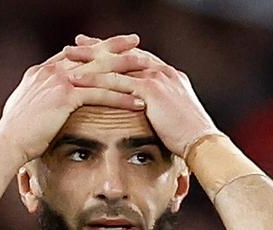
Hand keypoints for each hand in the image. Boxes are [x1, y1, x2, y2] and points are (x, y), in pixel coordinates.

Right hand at [0, 34, 145, 163]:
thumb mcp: (25, 110)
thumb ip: (37, 100)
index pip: (74, 54)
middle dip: (115, 46)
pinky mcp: (65, 96)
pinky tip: (138, 102)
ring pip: (100, 71)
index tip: (109, 44)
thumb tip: (43, 103)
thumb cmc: (15, 134)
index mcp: (42, 72)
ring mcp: (58, 81)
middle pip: (90, 54)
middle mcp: (51, 71)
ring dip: (125, 69)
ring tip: (146, 68)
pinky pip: (100, 95)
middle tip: (136, 42)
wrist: (8, 143)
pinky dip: (121, 98)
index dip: (94, 48)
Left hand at [64, 34, 219, 158]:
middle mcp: (163, 71)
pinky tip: (78, 81)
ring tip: (70, 58)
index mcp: (168, 75)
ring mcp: (157, 78)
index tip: (96, 49)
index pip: (136, 58)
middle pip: (124, 54)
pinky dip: (96, 80)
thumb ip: (161, 111)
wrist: (202, 142)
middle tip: (77, 44)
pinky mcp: (151, 90)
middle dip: (100, 48)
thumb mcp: (175, 118)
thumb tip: (151, 118)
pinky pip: (118, 82)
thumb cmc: (189, 138)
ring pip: (117, 64)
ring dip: (92, 60)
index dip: (115, 53)